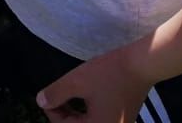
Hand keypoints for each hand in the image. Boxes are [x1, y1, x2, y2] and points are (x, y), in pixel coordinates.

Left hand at [36, 48, 151, 122]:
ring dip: (75, 114)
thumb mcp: (76, 81)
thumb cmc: (108, 73)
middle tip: (56, 95)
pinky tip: (83, 98)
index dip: (52, 111)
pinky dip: (87, 113)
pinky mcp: (124, 119)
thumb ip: (56, 93)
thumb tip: (40, 103)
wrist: (141, 65)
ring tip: (68, 95)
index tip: (47, 95)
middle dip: (64, 114)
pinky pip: (99, 120)